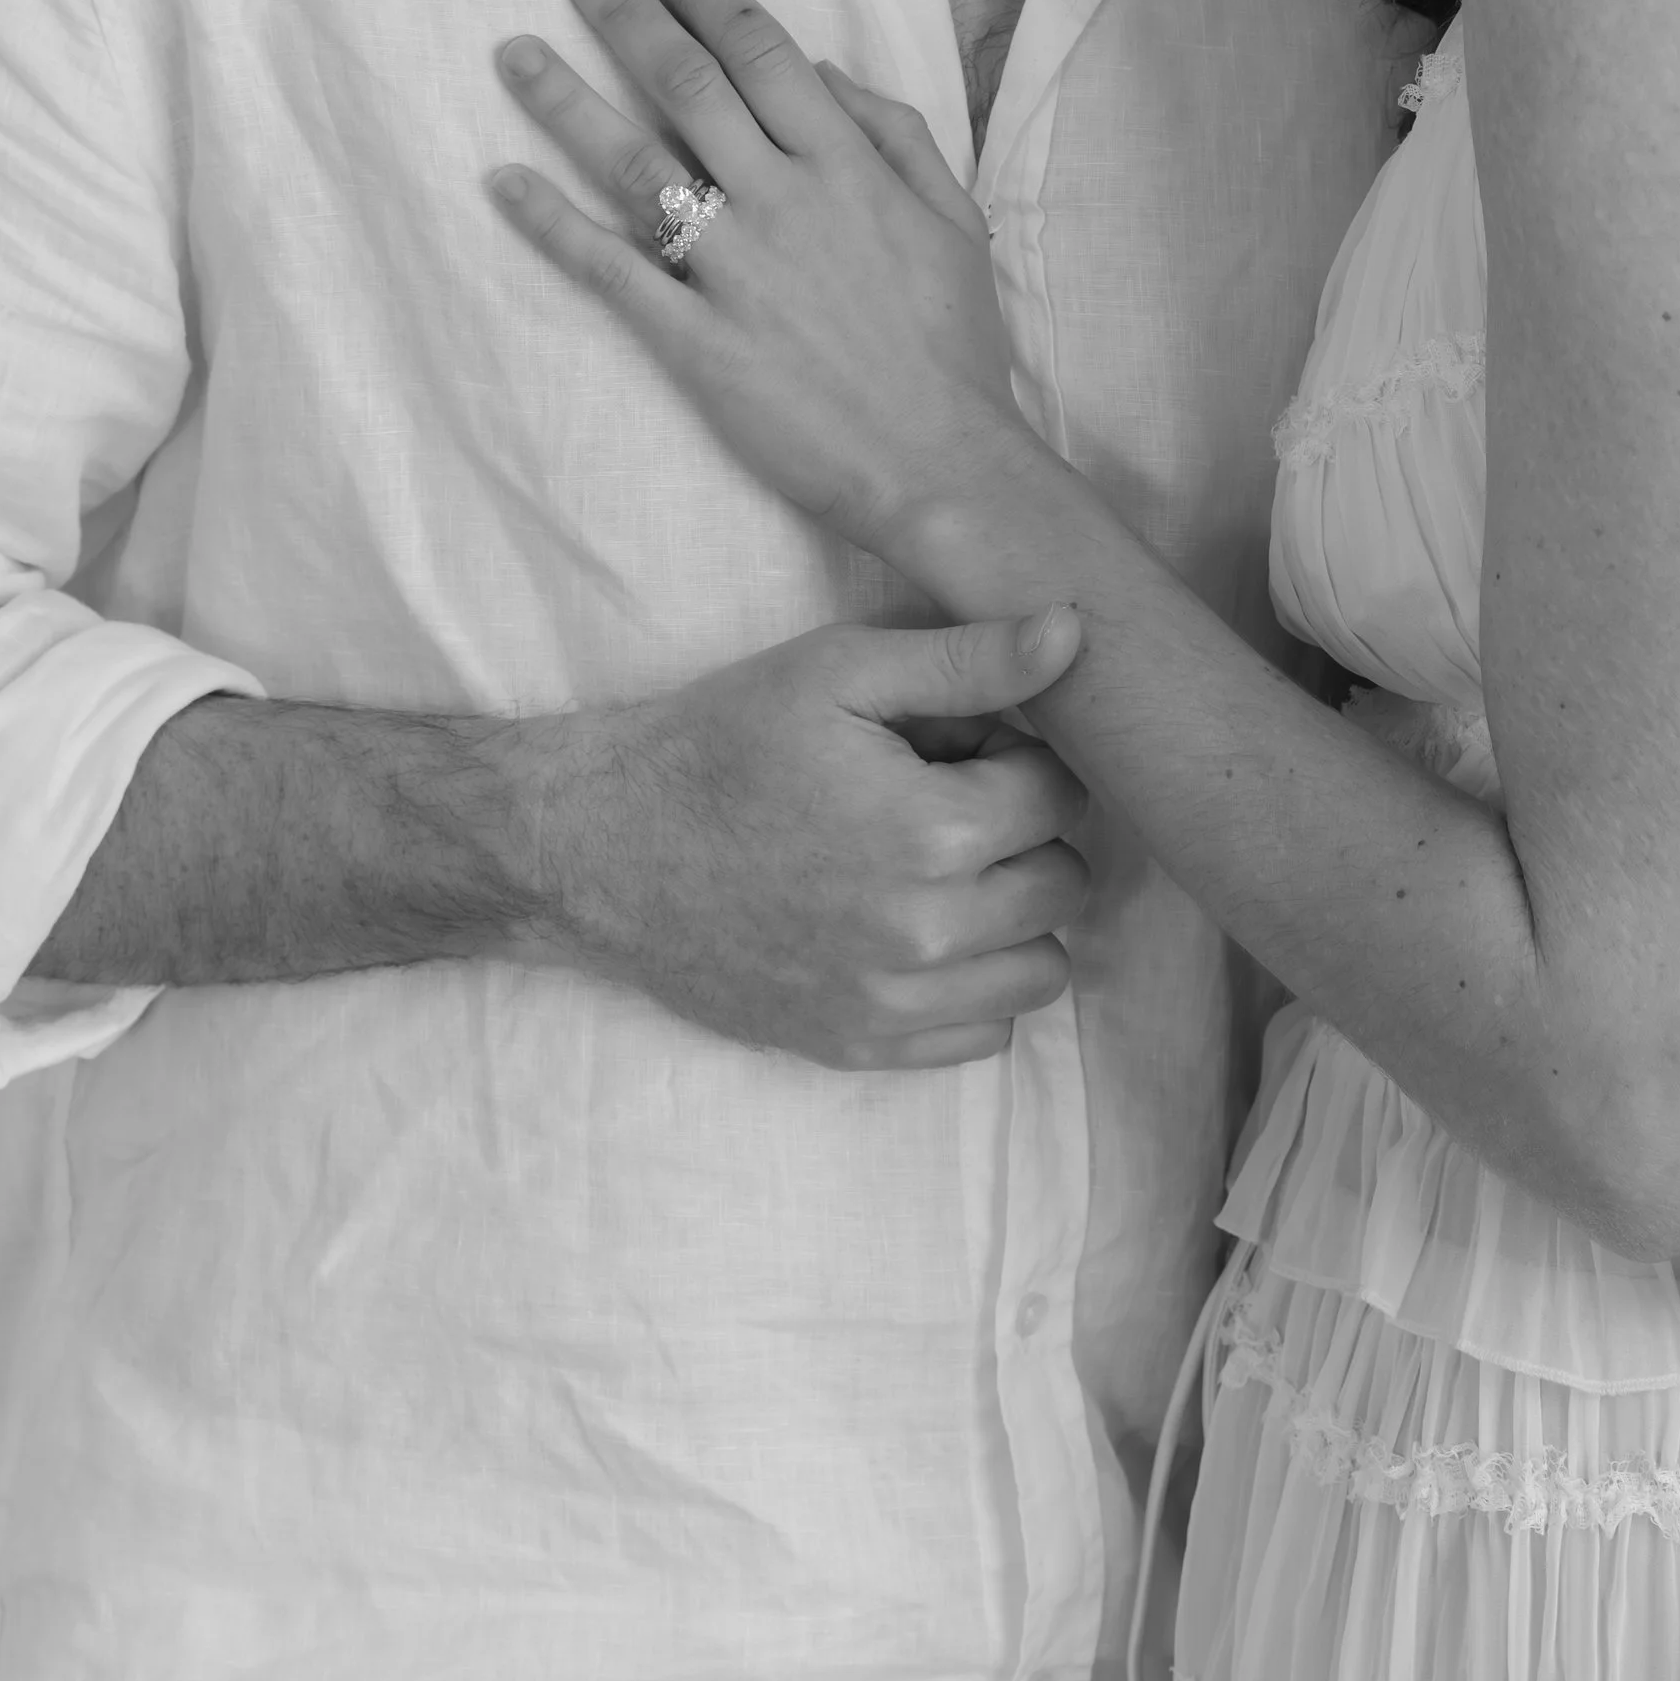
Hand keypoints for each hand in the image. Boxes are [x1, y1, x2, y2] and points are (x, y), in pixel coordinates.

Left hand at [487, 0, 1024, 567]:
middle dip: (625, 16)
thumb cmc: (954, 345)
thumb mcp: (953, 219)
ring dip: (566, 102)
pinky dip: (553, 224)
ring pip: (634, 165)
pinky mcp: (696, 342)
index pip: (762, 52)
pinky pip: (611, 271)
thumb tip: (823, 70)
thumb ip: (893, 133)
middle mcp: (784, 202)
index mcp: (848, 166)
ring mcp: (734, 271)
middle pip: (689, 86)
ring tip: (514, 54)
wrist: (940, 463)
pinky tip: (505, 183)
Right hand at [529, 611, 1091, 1068]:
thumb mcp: (841, 671)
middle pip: (1064, 884)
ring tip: (945, 871)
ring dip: (1016, 918)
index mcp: (931, 832)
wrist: (605, 848)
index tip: (963, 749)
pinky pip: (983, 1035)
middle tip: (950, 803)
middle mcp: (924, 935)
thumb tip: (1073, 633)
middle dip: (1025, 834)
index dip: (1018, 758)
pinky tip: (920, 931)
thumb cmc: (723, 743)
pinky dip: (974, 987)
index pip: (1060, 796)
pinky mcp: (858, 1047)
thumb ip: (969, 659)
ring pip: (1042, 972)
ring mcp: (891, 1004)